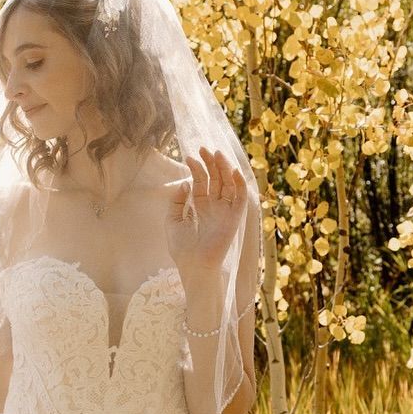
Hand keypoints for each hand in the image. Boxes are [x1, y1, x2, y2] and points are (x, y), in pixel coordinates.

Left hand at [167, 146, 246, 275]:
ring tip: (216, 154)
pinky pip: (240, 198)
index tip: (189, 156)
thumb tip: (184, 183)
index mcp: (200, 206)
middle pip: (216, 179)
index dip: (197, 168)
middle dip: (211, 163)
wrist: (193, 264)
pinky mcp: (234, 218)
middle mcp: (214, 206)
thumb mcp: (173, 220)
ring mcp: (225, 211)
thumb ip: (177, 201)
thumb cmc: (181, 247)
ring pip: (228, 184)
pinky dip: (239, 184)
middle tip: (204, 149)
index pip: (202, 181)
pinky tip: (233, 171)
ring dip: (224, 168)